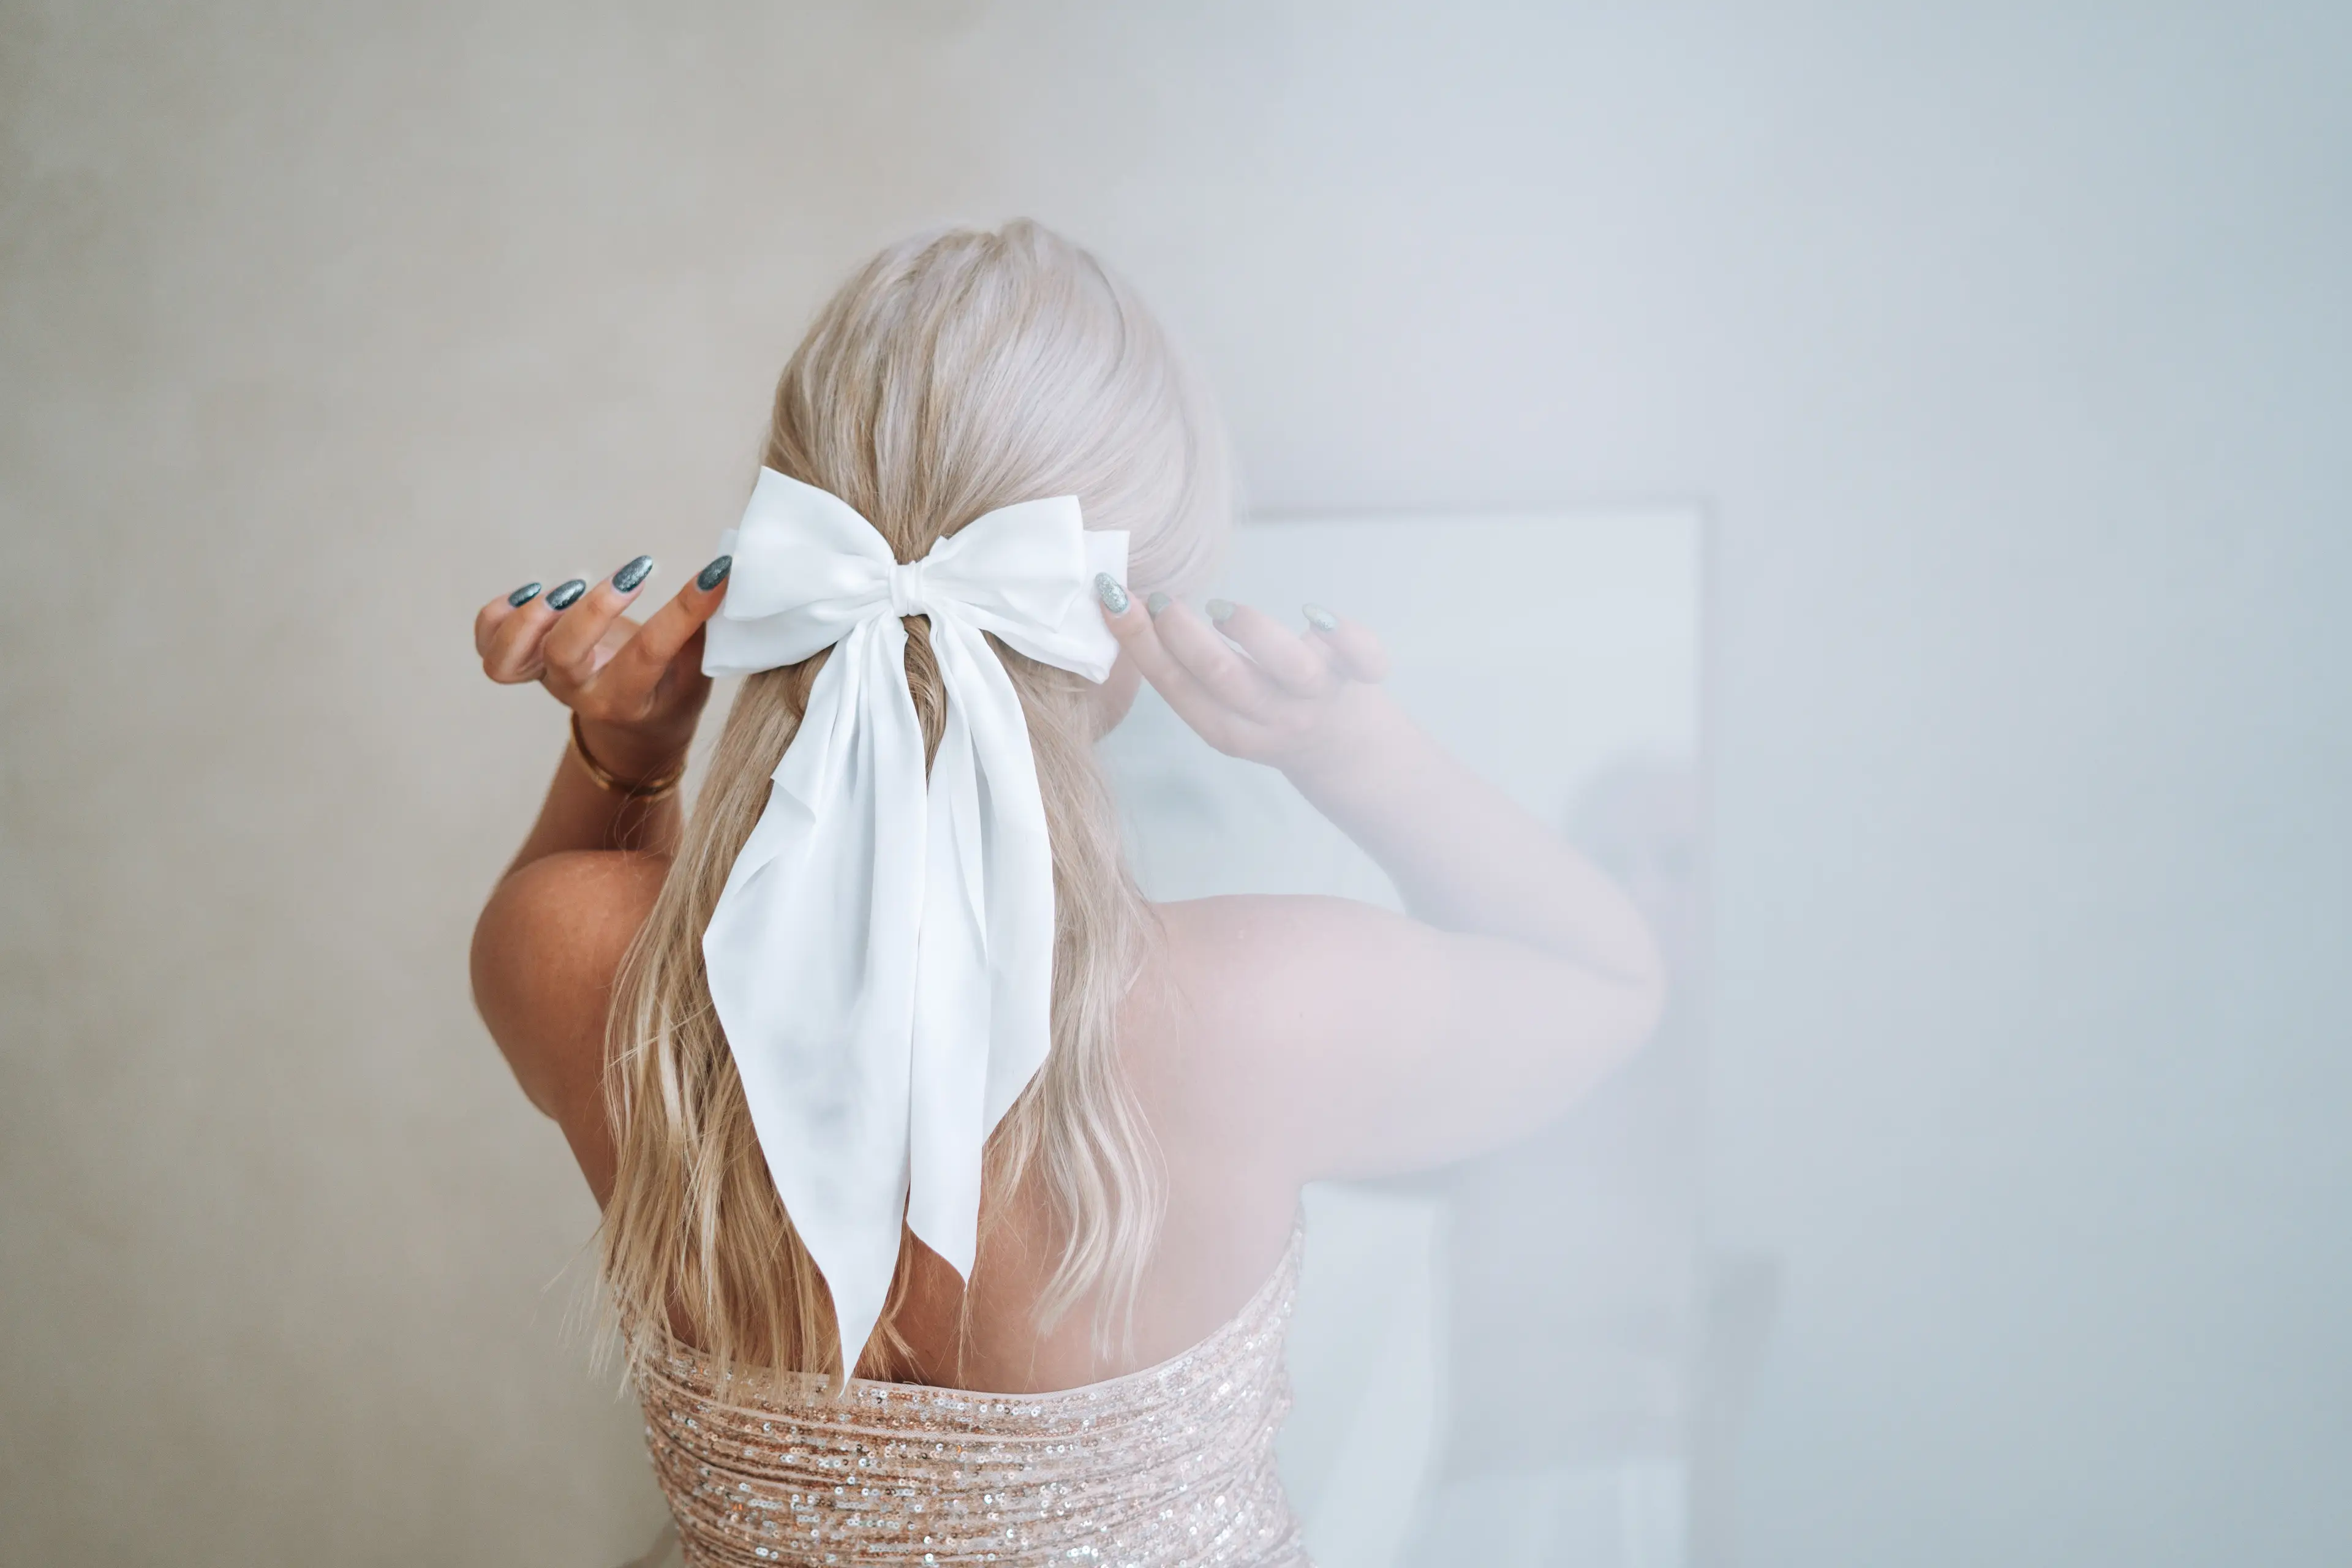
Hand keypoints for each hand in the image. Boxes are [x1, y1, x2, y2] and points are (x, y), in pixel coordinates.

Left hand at [473, 555, 730, 780]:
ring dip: (531, 617)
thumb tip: (723, 576)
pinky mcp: (525, 662)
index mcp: (627, 701)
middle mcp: (579, 693)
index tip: (715, 575)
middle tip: (633, 576)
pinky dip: (499, 615)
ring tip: (570, 585)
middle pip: (564, 656)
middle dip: (593, 610)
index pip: (650, 655)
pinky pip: (487, 643)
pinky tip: (535, 591)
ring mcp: (544, 679)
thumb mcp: (698, 669)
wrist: (635, 723)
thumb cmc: (672, 689)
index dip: (684, 611)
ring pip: (508, 659)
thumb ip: (703, 630)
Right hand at [1100, 587, 1396, 782]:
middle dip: (1184, 634)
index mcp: (1226, 728)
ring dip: (1252, 630)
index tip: (1113, 596)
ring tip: (1224, 610)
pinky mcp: (1358, 679)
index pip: (1177, 687)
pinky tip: (1317, 613)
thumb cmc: (1268, 711)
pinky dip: (1346, 636)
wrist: (1344, 753)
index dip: (1141, 643)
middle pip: (1223, 676)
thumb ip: (1187, 667)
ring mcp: (1315, 700)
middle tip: (1160, 599)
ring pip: (1286, 666)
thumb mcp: (1222, 705)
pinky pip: (1362, 658)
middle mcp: (1271, 719)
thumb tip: (1124, 601)